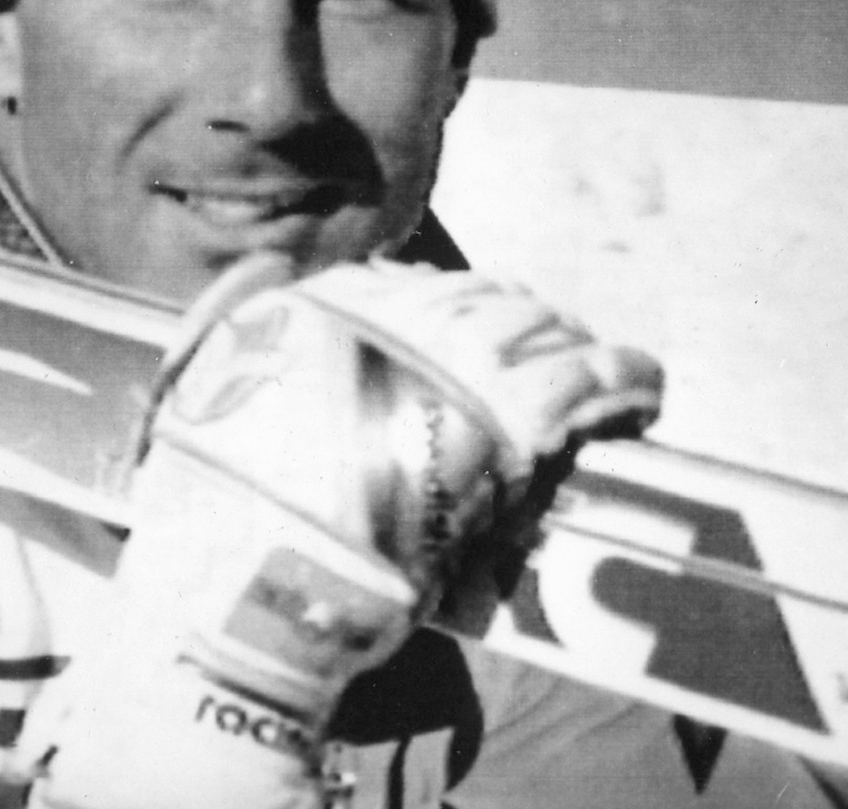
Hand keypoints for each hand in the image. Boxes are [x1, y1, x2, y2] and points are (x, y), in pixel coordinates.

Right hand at [27, 262, 662, 807]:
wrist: (254, 579)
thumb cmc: (220, 507)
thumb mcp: (199, 384)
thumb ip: (235, 313)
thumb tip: (264, 268)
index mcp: (333, 308)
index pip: (417, 286)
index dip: (454, 306)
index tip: (472, 326)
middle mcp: (405, 319)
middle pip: (490, 300)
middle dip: (523, 324)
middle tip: (546, 355)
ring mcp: (465, 363)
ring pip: (547, 331)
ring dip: (574, 350)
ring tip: (596, 374)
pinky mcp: (518, 417)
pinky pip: (595, 378)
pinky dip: (629, 380)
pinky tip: (649, 391)